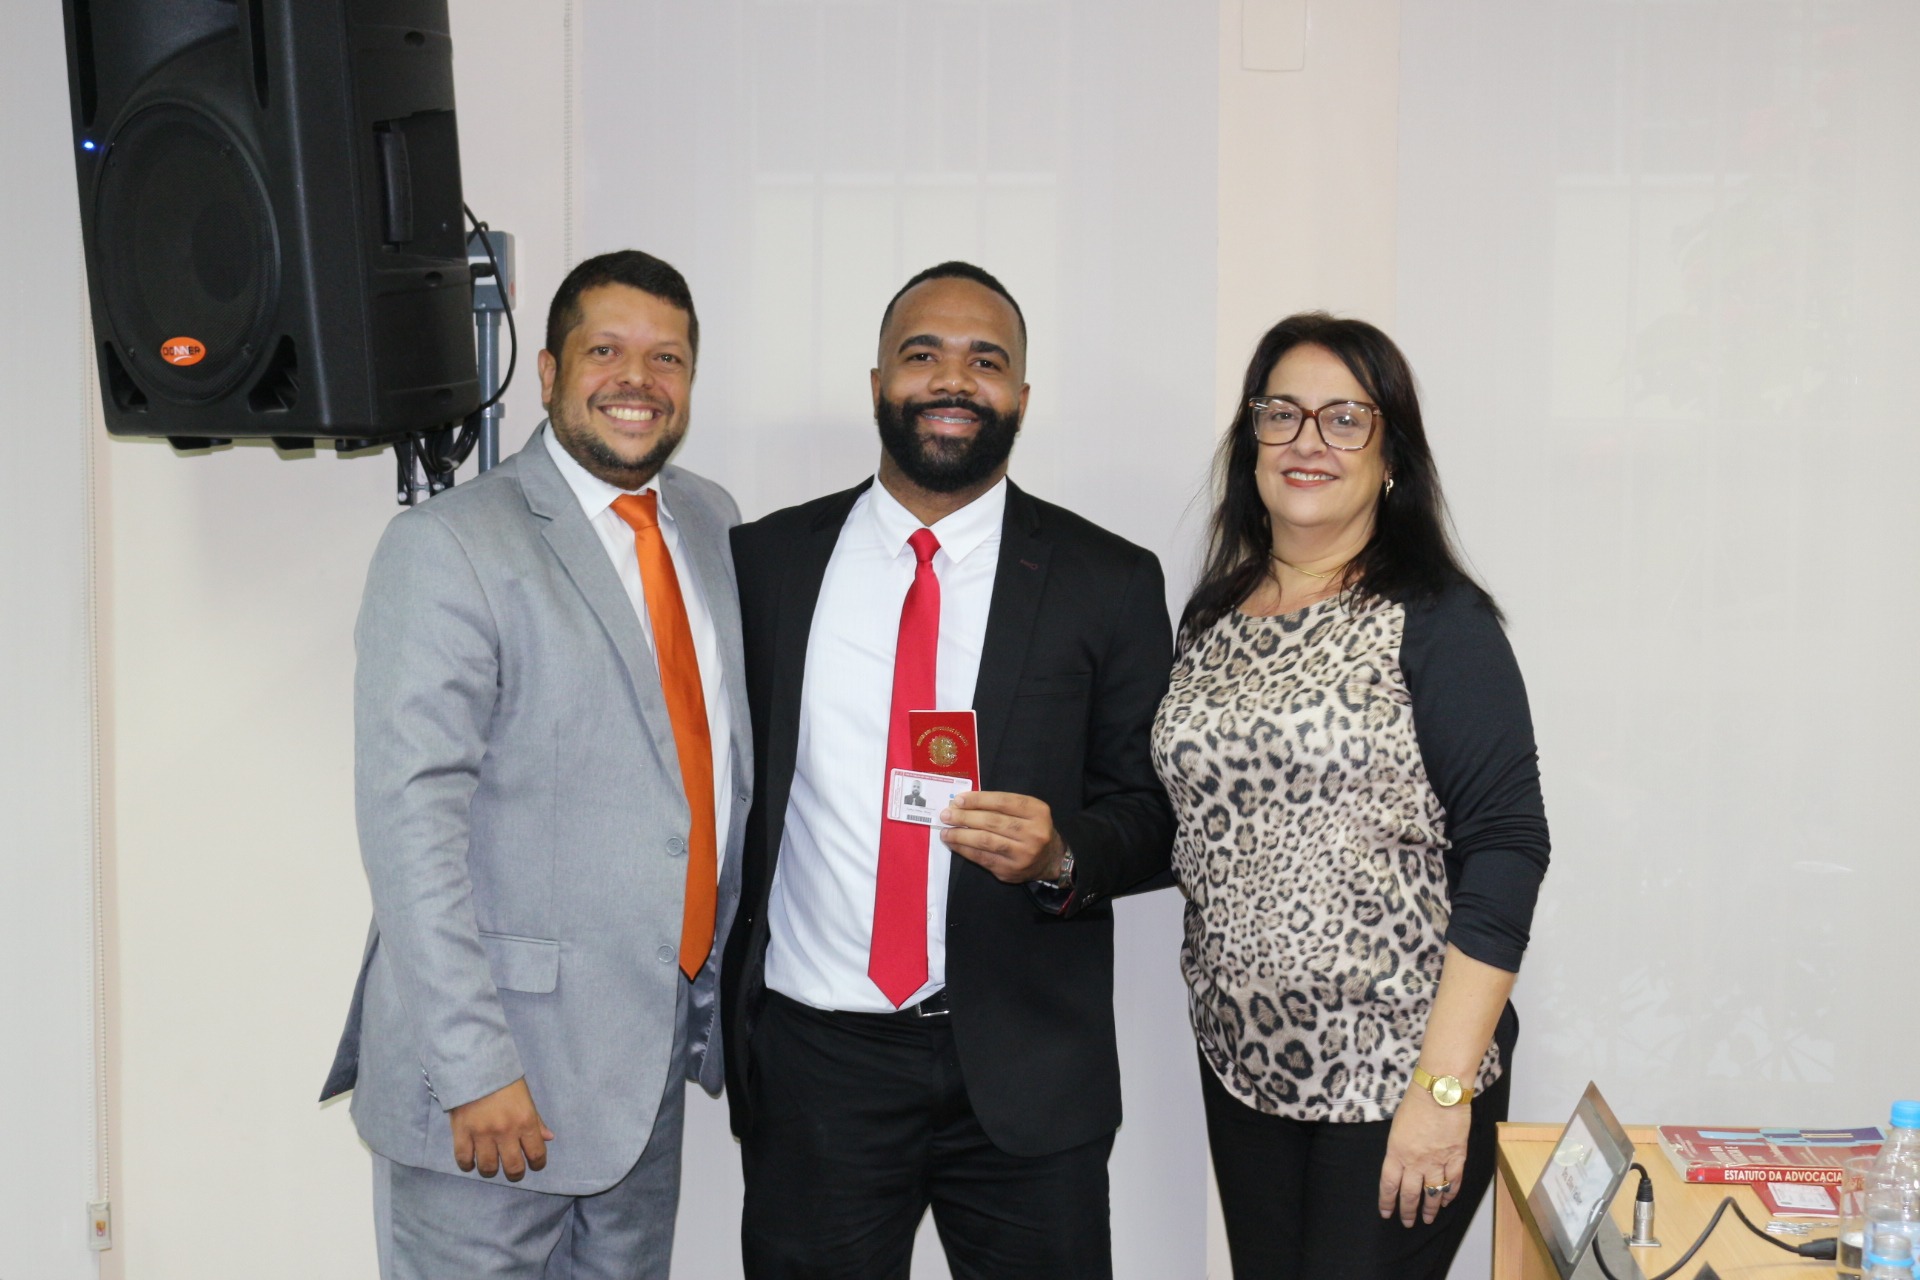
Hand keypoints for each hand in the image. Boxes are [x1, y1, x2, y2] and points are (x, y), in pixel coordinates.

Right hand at [449, 1077, 553, 1180]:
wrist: (475, 1065)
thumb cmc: (504, 1080)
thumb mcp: (526, 1098)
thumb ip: (536, 1121)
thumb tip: (548, 1138)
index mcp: (525, 1121)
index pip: (536, 1154)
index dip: (537, 1164)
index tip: (534, 1164)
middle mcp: (505, 1131)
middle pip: (513, 1168)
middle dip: (515, 1174)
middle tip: (513, 1170)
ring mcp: (482, 1134)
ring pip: (488, 1168)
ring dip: (491, 1170)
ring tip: (491, 1164)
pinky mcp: (461, 1133)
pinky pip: (464, 1159)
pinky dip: (467, 1165)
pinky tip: (471, 1161)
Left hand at [938, 791, 1064, 883]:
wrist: (1050, 859)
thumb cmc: (1032, 828)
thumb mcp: (1027, 811)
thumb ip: (1001, 806)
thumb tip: (964, 804)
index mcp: (1037, 812)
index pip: (1003, 802)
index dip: (978, 800)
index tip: (958, 800)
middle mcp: (1033, 833)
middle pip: (992, 822)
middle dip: (965, 817)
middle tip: (946, 815)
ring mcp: (1022, 854)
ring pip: (985, 841)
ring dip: (961, 835)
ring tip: (945, 831)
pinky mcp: (1010, 870)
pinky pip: (982, 858)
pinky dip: (965, 850)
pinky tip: (954, 843)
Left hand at [1378, 1082, 1468, 1226]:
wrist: (1439, 1092)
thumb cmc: (1415, 1103)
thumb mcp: (1397, 1127)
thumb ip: (1398, 1148)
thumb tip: (1401, 1163)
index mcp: (1396, 1153)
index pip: (1389, 1185)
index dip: (1387, 1201)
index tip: (1387, 1213)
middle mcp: (1415, 1162)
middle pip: (1411, 1194)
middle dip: (1408, 1211)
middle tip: (1407, 1222)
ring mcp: (1437, 1161)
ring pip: (1433, 1193)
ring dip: (1430, 1209)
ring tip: (1427, 1219)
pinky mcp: (1457, 1157)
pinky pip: (1454, 1181)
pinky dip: (1450, 1194)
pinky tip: (1446, 1201)